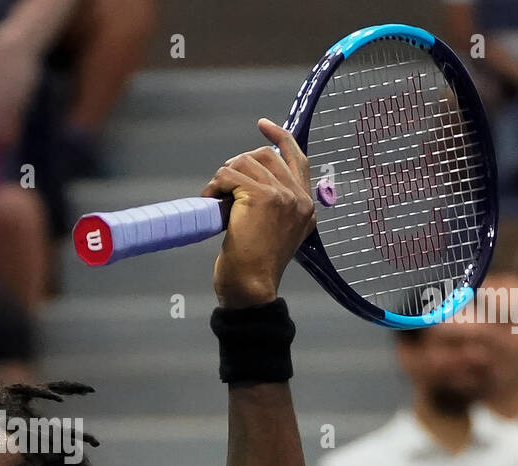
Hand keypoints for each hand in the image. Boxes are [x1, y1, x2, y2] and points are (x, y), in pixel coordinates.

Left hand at [204, 118, 315, 308]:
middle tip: (223, 182)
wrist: (252, 288)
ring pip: (246, 163)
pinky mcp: (260, 197)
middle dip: (239, 163)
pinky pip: (229, 175)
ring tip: (215, 197)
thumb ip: (274, 208)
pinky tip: (211, 201)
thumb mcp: (276, 234)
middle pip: (266, 156)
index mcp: (306, 206)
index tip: (263, 126)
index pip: (298, 159)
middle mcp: (299, 198)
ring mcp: (282, 195)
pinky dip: (215, 184)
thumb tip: (247, 183)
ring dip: (224, 176)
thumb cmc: (255, 269)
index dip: (280, 138)